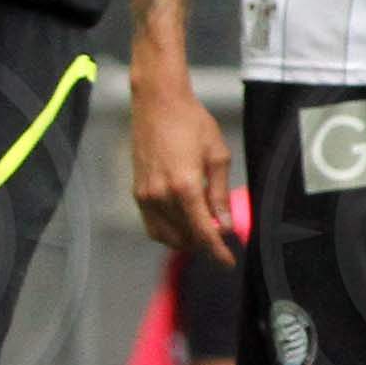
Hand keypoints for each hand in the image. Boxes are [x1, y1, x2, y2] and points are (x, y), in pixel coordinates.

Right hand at [128, 76, 235, 256]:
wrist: (158, 103)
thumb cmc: (191, 122)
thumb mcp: (217, 156)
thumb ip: (220, 195)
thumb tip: (223, 225)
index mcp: (184, 187)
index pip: (203, 232)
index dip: (217, 252)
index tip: (228, 261)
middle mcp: (161, 195)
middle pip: (184, 238)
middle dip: (204, 244)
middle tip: (220, 238)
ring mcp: (145, 194)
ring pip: (165, 236)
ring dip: (185, 240)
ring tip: (202, 230)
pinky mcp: (137, 191)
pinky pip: (152, 224)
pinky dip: (168, 231)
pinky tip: (183, 222)